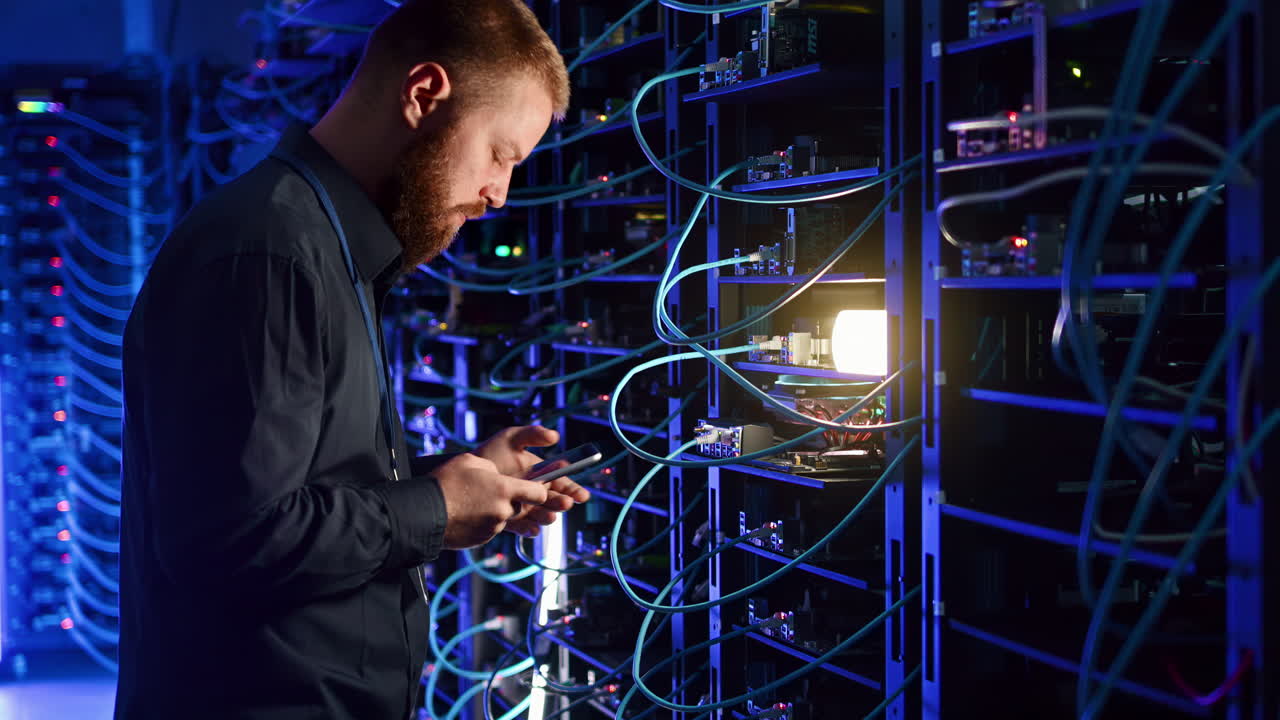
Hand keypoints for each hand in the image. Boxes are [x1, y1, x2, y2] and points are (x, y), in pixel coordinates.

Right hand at [431, 453, 549, 549]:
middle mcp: (503, 511)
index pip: (539, 493)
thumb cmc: (446, 483)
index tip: (536, 488)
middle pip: (519, 507)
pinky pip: (488, 530)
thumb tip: (498, 474)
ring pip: (503, 518)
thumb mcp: (471, 461)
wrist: (423, 511)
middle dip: (511, 500)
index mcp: (505, 489)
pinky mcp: (481, 540)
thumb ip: (492, 467)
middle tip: (490, 492)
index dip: (539, 490)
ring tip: (472, 502)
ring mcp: (492, 528)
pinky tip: (466, 514)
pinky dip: (482, 523)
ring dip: (494, 512)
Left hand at [472, 425, 590, 538]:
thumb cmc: (490, 453)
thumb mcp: (511, 438)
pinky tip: (531, 528)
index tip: (582, 496)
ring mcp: (524, 507)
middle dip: (562, 503)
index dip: (574, 490)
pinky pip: (523, 528)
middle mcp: (535, 493)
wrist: (466, 473)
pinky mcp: (510, 520)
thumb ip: (533, 434)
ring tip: (550, 516)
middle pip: (555, 502)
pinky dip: (529, 530)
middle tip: (565, 503)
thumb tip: (555, 436)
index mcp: (542, 475)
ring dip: (548, 517)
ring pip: (542, 516)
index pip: (563, 484)